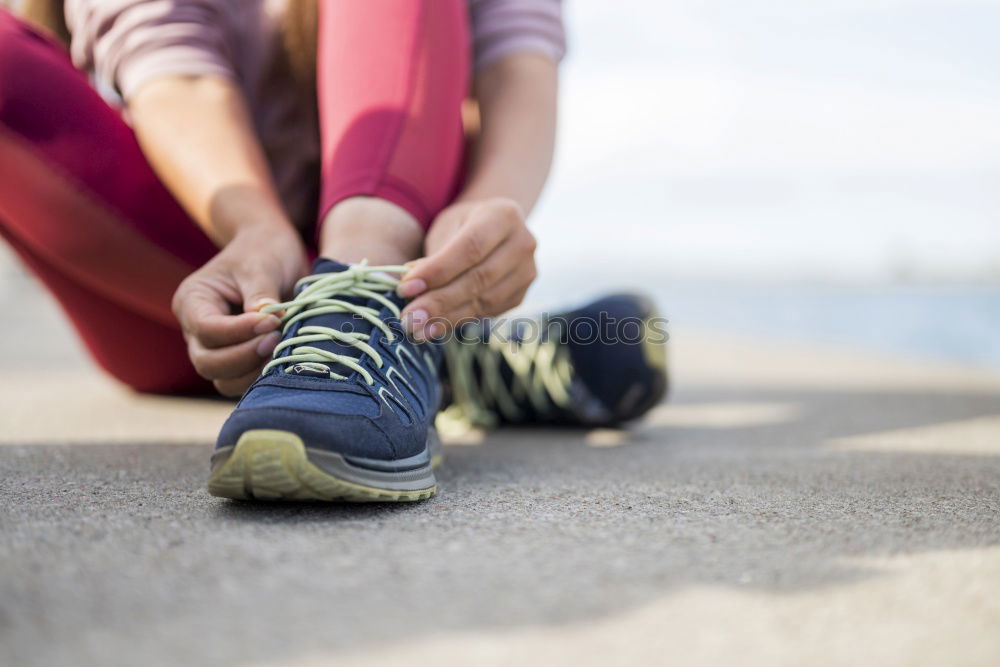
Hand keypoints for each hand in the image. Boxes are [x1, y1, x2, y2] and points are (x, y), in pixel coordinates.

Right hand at [171, 225, 306, 395]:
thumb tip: (268, 323)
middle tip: (278, 339)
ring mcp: (214, 348)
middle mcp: (195, 329)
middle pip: (207, 362)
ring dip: (254, 372)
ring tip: (283, 348)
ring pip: (223, 380)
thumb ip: (261, 295)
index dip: (239, 332)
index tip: (273, 321)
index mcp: (192, 301)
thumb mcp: (261, 265)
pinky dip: (261, 377)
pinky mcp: (235, 359)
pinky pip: (241, 381)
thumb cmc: (262, 251)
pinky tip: (283, 358)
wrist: (270, 250)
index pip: (207, 330)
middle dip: (245, 357)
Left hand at [397, 197, 536, 338]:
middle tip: (409, 318)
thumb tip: (414, 288)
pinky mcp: (521, 295)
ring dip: (447, 318)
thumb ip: (434, 255)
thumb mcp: (447, 227)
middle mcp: (523, 243)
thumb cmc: (463, 225)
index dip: (438, 270)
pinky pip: (488, 312)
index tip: (406, 287)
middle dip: (439, 301)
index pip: (471, 248)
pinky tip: (435, 327)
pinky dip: (458, 321)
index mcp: (504, 215)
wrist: (493, 230)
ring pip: (484, 301)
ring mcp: (527, 272)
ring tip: (417, 329)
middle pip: (479, 278)